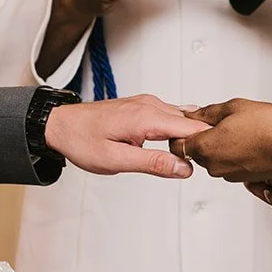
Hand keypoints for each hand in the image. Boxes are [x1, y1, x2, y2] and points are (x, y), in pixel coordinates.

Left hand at [46, 95, 211, 178]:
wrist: (59, 125)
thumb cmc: (81, 140)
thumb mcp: (116, 160)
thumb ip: (153, 163)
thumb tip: (184, 167)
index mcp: (146, 117)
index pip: (191, 128)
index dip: (205, 145)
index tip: (212, 161)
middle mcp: (150, 105)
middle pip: (191, 122)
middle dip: (201, 142)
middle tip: (206, 165)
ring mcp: (147, 103)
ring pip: (182, 119)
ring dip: (190, 137)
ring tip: (193, 158)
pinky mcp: (143, 107)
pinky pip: (170, 116)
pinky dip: (179, 130)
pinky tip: (179, 145)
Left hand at [172, 99, 271, 183]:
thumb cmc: (269, 128)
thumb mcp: (233, 107)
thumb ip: (207, 112)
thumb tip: (193, 115)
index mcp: (206, 147)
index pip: (176, 144)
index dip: (181, 132)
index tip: (191, 122)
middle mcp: (213, 165)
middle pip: (194, 152)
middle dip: (201, 137)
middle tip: (218, 121)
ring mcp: (227, 174)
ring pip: (211, 158)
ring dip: (218, 145)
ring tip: (237, 129)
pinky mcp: (240, 178)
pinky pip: (227, 164)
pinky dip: (231, 153)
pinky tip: (246, 140)